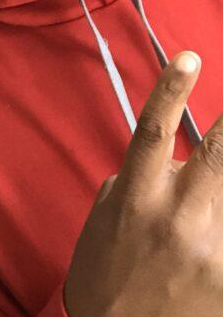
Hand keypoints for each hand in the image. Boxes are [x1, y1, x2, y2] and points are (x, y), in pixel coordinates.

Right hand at [64, 51, 222, 316]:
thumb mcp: (111, 207)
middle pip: (218, 154)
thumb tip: (182, 155)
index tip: (191, 56)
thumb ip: (147, 176)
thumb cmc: (105, 260)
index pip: (155, 131)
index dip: (172, 89)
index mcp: (135, 195)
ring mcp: (209, 249)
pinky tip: (215, 206)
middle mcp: (175, 218)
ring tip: (209, 183)